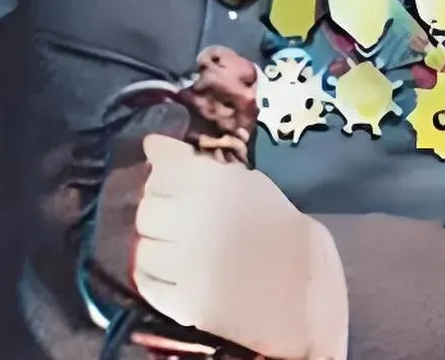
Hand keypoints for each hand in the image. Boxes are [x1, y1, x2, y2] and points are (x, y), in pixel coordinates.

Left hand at [132, 135, 348, 359]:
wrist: (302, 286)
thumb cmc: (274, 224)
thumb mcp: (241, 179)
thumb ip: (191, 161)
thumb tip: (150, 144)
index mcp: (209, 183)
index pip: (159, 170)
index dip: (165, 177)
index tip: (176, 184)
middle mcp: (192, 218)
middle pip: (147, 209)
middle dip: (160, 211)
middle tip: (181, 220)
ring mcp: (185, 263)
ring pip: (142, 247)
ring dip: (156, 245)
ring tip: (179, 248)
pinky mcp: (184, 301)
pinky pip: (146, 282)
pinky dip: (153, 275)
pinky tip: (174, 271)